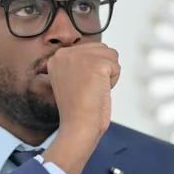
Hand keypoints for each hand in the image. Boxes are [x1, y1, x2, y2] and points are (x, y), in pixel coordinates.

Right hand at [42, 43, 120, 173]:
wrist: (78, 124)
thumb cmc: (77, 109)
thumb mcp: (71, 79)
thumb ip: (80, 64)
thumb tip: (99, 55)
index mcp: (57, 58)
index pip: (88, 50)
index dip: (91, 71)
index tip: (80, 86)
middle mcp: (65, 53)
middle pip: (101, 49)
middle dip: (101, 70)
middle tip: (87, 88)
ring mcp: (80, 56)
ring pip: (111, 55)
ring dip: (108, 75)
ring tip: (92, 89)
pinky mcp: (96, 63)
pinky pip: (116, 67)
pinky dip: (113, 82)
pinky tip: (98, 91)